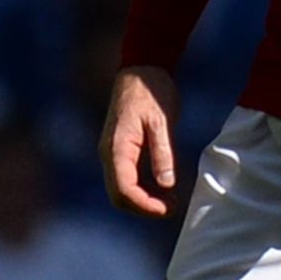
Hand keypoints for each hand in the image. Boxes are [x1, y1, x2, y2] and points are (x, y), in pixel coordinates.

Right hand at [101, 66, 180, 216]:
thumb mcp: (162, 121)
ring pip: (120, 189)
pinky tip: (162, 188)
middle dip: (143, 207)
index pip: (123, 189)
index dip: (144, 205)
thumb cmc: (152, 91)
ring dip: (142, 200)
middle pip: (118, 195)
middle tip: (171, 209)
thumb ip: (162, 152)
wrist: (141, 70)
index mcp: (117, 147)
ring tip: (170, 202)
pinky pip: (125, 178)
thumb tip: (166, 184)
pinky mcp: (120, 150)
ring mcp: (112, 152)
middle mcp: (109, 153)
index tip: (168, 210)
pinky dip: (141, 189)